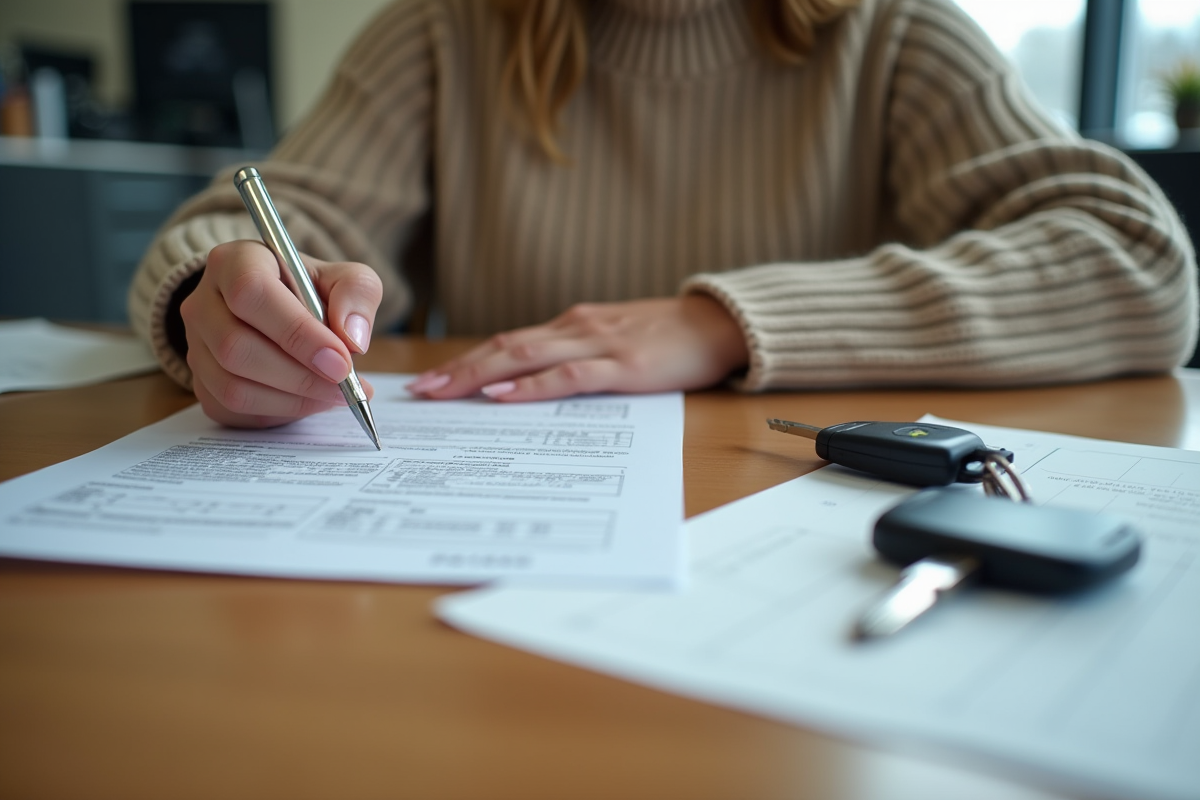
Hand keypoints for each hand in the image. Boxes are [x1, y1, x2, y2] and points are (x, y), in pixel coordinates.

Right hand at [181, 240, 382, 427]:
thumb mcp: (345, 279)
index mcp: (235, 262)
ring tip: (333, 395)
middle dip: (300, 376)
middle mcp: (203, 302)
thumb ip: (357, 295)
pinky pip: (232, 409)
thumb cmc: (313, 292)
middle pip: (237, 347)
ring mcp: (195, 346)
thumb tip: (352, 338)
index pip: (252, 293)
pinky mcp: (200, 383)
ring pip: (232, 386)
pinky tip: (308, 400)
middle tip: (344, 386)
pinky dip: (278, 412)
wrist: (283, 311)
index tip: (341, 360)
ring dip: (292, 399)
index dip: (297, 332)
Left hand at [406, 294, 749, 401]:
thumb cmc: (669, 337)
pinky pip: (568, 376)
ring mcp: (599, 344)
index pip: (509, 341)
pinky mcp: (623, 366)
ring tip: (444, 392)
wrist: (719, 323)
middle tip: (421, 390)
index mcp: (574, 325)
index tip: (433, 379)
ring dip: (480, 374)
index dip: (467, 360)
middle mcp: (577, 328)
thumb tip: (538, 384)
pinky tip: (504, 395)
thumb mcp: (615, 341)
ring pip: (526, 357)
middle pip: (505, 346)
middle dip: (459, 369)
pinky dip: (532, 385)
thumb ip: (579, 356)